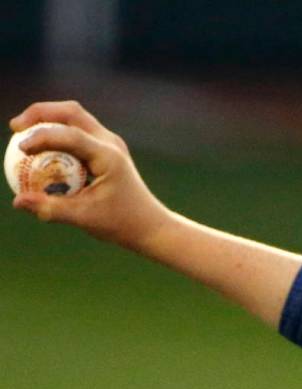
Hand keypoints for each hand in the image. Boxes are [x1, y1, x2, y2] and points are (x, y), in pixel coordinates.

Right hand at [9, 101, 169, 249]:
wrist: (151, 227)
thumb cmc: (122, 224)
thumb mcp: (85, 218)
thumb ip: (51, 208)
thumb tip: (17, 202)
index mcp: (108, 156)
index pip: (70, 135)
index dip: (41, 137)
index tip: (19, 148)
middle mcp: (110, 143)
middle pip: (71, 112)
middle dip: (40, 114)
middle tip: (16, 128)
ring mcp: (111, 144)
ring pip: (75, 118)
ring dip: (49, 121)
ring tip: (24, 134)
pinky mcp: (108, 151)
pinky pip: (79, 133)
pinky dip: (59, 134)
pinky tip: (43, 149)